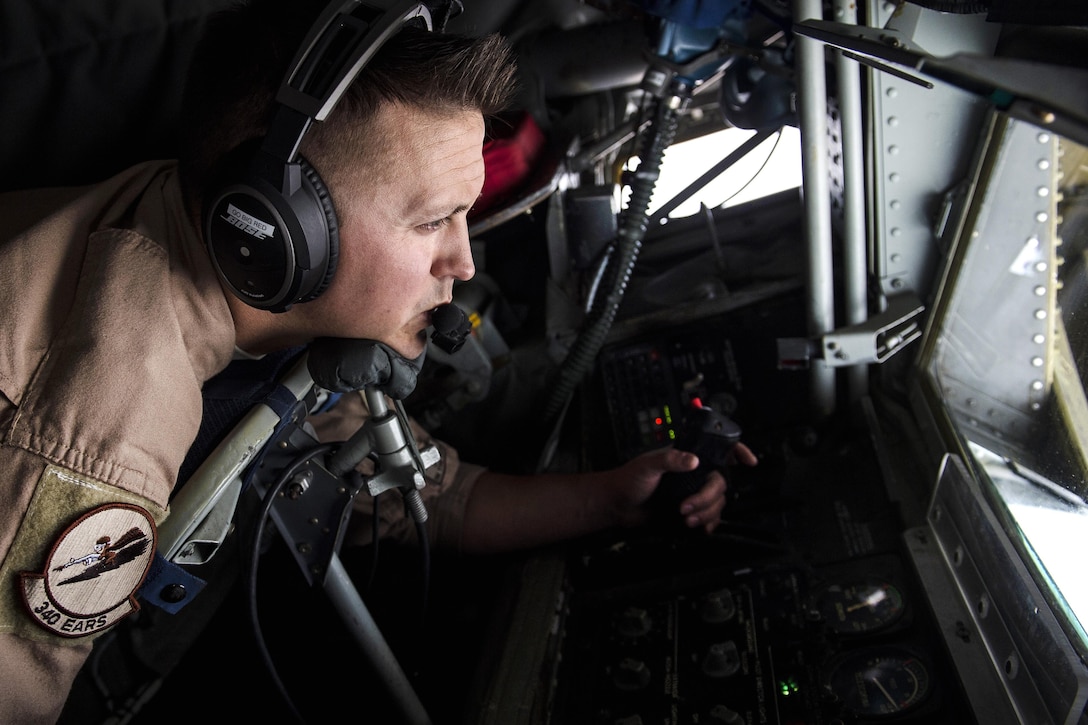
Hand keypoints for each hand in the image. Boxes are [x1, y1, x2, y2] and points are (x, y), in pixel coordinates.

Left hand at [607, 442, 757, 532]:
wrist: (617, 506)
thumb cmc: (628, 480)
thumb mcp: (648, 465)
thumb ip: (670, 459)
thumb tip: (693, 460)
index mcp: (685, 457)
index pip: (716, 449)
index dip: (737, 452)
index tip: (749, 461)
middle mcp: (692, 474)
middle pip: (720, 483)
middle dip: (707, 498)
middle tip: (686, 507)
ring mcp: (692, 492)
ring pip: (717, 502)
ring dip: (705, 513)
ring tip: (685, 519)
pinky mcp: (689, 509)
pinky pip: (711, 517)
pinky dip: (708, 523)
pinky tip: (700, 528)